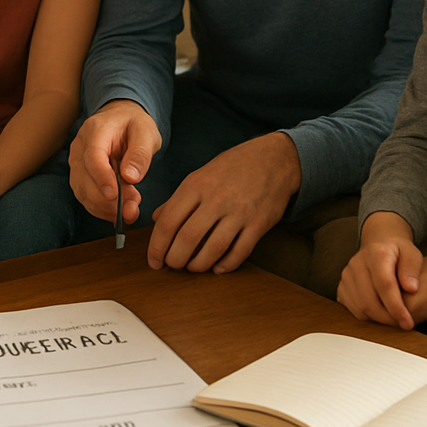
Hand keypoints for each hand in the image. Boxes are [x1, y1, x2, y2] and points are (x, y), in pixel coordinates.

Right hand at [69, 100, 160, 222]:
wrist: (120, 119)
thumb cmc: (133, 124)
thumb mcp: (146, 132)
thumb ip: (140, 153)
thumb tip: (130, 177)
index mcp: (96, 130)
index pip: (92, 156)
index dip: (101, 178)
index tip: (114, 195)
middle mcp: (80, 146)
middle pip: (84, 179)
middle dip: (107, 200)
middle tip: (133, 209)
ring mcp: (77, 162)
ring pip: (82, 192)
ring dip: (105, 207)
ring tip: (131, 209)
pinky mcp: (79, 176)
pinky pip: (85, 197)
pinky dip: (101, 209)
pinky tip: (120, 211)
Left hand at [146, 132, 300, 272]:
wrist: (273, 159)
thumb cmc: (232, 167)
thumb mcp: (200, 176)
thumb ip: (177, 199)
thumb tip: (156, 219)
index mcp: (196, 185)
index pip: (168, 222)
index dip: (157, 247)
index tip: (153, 261)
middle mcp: (216, 199)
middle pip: (187, 239)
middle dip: (175, 260)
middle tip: (172, 266)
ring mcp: (239, 212)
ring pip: (213, 249)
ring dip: (198, 265)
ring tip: (192, 268)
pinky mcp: (259, 224)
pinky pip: (240, 252)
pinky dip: (226, 265)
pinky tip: (217, 268)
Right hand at [337, 213, 420, 329]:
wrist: (379, 246)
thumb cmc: (398, 253)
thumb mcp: (412, 254)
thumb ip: (412, 269)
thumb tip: (411, 288)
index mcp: (376, 253)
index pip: (384, 284)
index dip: (396, 307)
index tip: (408, 322)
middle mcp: (356, 263)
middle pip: (369, 300)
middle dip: (388, 318)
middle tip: (404, 325)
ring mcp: (346, 275)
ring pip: (360, 308)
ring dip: (378, 320)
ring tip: (394, 318)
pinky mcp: (341, 286)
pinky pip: (352, 309)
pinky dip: (367, 317)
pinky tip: (380, 313)